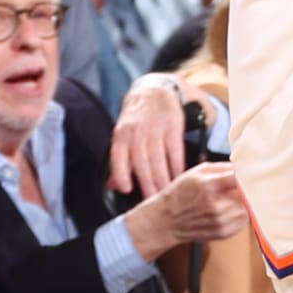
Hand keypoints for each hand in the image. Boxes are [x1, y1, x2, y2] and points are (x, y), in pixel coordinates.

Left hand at [110, 73, 212, 194]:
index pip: (118, 156)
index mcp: (121, 135)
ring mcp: (155, 128)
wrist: (154, 91)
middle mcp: (137, 131)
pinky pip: (175, 150)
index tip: (127, 190)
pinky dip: (178, 166)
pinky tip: (181, 177)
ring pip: (159, 159)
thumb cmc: (136, 120)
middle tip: (155, 202)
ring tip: (168, 194)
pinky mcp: (173, 125)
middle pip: (142, 163)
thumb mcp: (122, 135)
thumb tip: (112, 187)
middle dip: (149, 185)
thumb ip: (118, 162)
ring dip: (164, 179)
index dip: (121, 173)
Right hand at [125, 162, 247, 262]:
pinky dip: (241, 213)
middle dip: (250, 187)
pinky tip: (228, 209)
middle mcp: (217, 205)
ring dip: (246, 201)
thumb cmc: (180, 194)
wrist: (167, 221)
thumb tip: (244, 165)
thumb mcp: (197, 172)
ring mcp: (221, 221)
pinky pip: (244, 220)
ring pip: (250, 208)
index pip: (241, 178)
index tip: (253, 171)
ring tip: (233, 197)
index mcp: (209, 185)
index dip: (251, 174)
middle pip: (249, 194)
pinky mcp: (225, 233)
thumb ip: (223, 167)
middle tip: (245, 184)